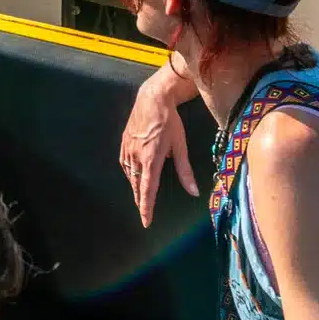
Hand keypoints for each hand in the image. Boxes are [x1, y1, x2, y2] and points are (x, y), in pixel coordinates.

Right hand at [119, 61, 200, 226]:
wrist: (152, 98)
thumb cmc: (170, 121)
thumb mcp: (180, 145)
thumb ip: (185, 171)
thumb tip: (194, 192)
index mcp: (151, 159)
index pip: (147, 190)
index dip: (146, 207)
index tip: (146, 222)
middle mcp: (136, 156)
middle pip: (136, 185)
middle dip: (140, 201)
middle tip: (144, 214)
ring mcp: (128, 148)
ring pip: (129, 175)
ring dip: (134, 187)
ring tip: (139, 197)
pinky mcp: (124, 142)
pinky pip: (124, 163)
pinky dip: (129, 173)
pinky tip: (132, 175)